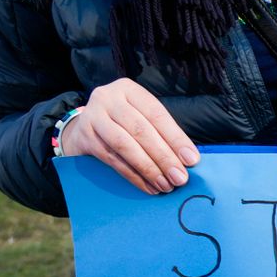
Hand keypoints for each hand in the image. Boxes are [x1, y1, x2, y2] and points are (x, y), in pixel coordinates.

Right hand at [57, 79, 199, 194]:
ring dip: (148, 169)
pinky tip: (148, 186)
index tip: (192, 160)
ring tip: (165, 185)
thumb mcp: (141, 118)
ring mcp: (93, 116)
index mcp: (128, 90)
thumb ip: (162, 133)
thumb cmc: (123, 124)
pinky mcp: (84, 136)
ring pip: (125, 145)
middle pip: (141, 130)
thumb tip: (188, 160)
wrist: (84, 128)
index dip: (176, 138)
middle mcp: (108, 98)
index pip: (156, 114)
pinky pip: (112, 159)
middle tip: (180, 178)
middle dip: (164, 157)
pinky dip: (133, 175)